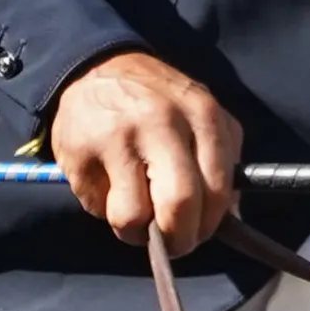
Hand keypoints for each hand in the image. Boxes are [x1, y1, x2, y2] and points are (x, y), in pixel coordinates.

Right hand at [49, 53, 242, 255]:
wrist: (97, 68)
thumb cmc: (159, 101)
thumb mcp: (202, 115)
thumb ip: (223, 159)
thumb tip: (231, 217)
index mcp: (201, 114)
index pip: (216, 189)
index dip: (209, 224)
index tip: (199, 231)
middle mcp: (160, 122)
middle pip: (178, 205)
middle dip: (178, 240)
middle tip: (171, 242)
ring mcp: (115, 137)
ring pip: (132, 217)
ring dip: (135, 232)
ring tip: (136, 215)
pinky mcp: (78, 154)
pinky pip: (96, 208)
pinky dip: (105, 209)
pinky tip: (109, 185)